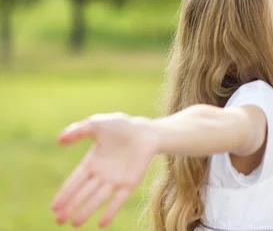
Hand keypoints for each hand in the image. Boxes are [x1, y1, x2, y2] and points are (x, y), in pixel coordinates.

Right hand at [51, 112, 158, 227]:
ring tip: (75, 224)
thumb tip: (59, 140)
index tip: (53, 207)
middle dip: (71, 207)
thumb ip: (77, 131)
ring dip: (86, 211)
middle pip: (83, 194)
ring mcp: (115, 180)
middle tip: (59, 220)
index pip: (74, 182)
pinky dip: (110, 211)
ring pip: (97, 199)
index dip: (64, 194)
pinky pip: (118, 199)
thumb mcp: (97, 124)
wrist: (146, 131)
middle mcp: (101, 174)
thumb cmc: (122, 126)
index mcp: (91, 162)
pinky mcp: (129, 183)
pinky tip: (101, 223)